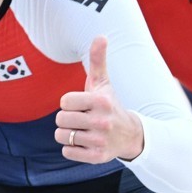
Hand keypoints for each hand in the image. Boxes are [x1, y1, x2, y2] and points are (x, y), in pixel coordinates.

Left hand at [55, 36, 143, 162]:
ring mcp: (100, 140)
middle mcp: (102, 121)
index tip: (81, 105)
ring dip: (67, 134)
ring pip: (62, 136)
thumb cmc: (110, 105)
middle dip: (67, 119)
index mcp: (101, 101)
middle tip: (81, 119)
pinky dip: (71, 149)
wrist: (130, 135)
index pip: (64, 102)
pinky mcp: (97, 157)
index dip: (69, 103)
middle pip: (61, 119)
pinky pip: (67, 152)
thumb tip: (101, 35)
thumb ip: (98, 60)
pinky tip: (84, 143)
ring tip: (82, 131)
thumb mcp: (104, 83)